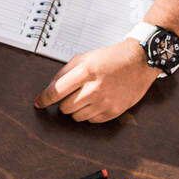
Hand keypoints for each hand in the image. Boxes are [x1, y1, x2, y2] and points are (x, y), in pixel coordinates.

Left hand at [33, 39, 158, 122]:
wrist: (139, 61)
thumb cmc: (113, 58)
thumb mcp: (86, 57)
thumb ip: (65, 72)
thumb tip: (50, 88)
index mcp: (85, 71)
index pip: (56, 91)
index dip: (44, 99)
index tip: (39, 103)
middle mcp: (95, 88)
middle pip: (65, 107)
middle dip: (64, 102)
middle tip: (72, 94)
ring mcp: (105, 102)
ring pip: (77, 117)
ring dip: (76, 109)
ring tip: (86, 97)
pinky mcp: (114, 111)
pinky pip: (92, 121)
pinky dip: (90, 114)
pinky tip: (96, 102)